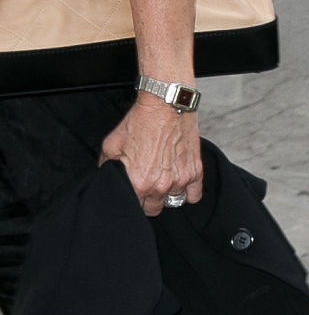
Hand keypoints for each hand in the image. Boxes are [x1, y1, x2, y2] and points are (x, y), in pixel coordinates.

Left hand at [99, 95, 202, 215]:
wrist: (165, 105)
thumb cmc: (140, 122)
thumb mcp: (111, 144)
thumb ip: (108, 167)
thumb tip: (107, 177)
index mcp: (139, 183)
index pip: (135, 207)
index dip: (133, 199)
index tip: (134, 190)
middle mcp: (161, 186)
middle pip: (154, 208)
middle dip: (149, 199)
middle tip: (147, 184)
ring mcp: (180, 180)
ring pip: (174, 202)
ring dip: (168, 195)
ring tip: (163, 180)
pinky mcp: (195, 172)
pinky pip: (194, 196)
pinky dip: (188, 192)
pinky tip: (179, 182)